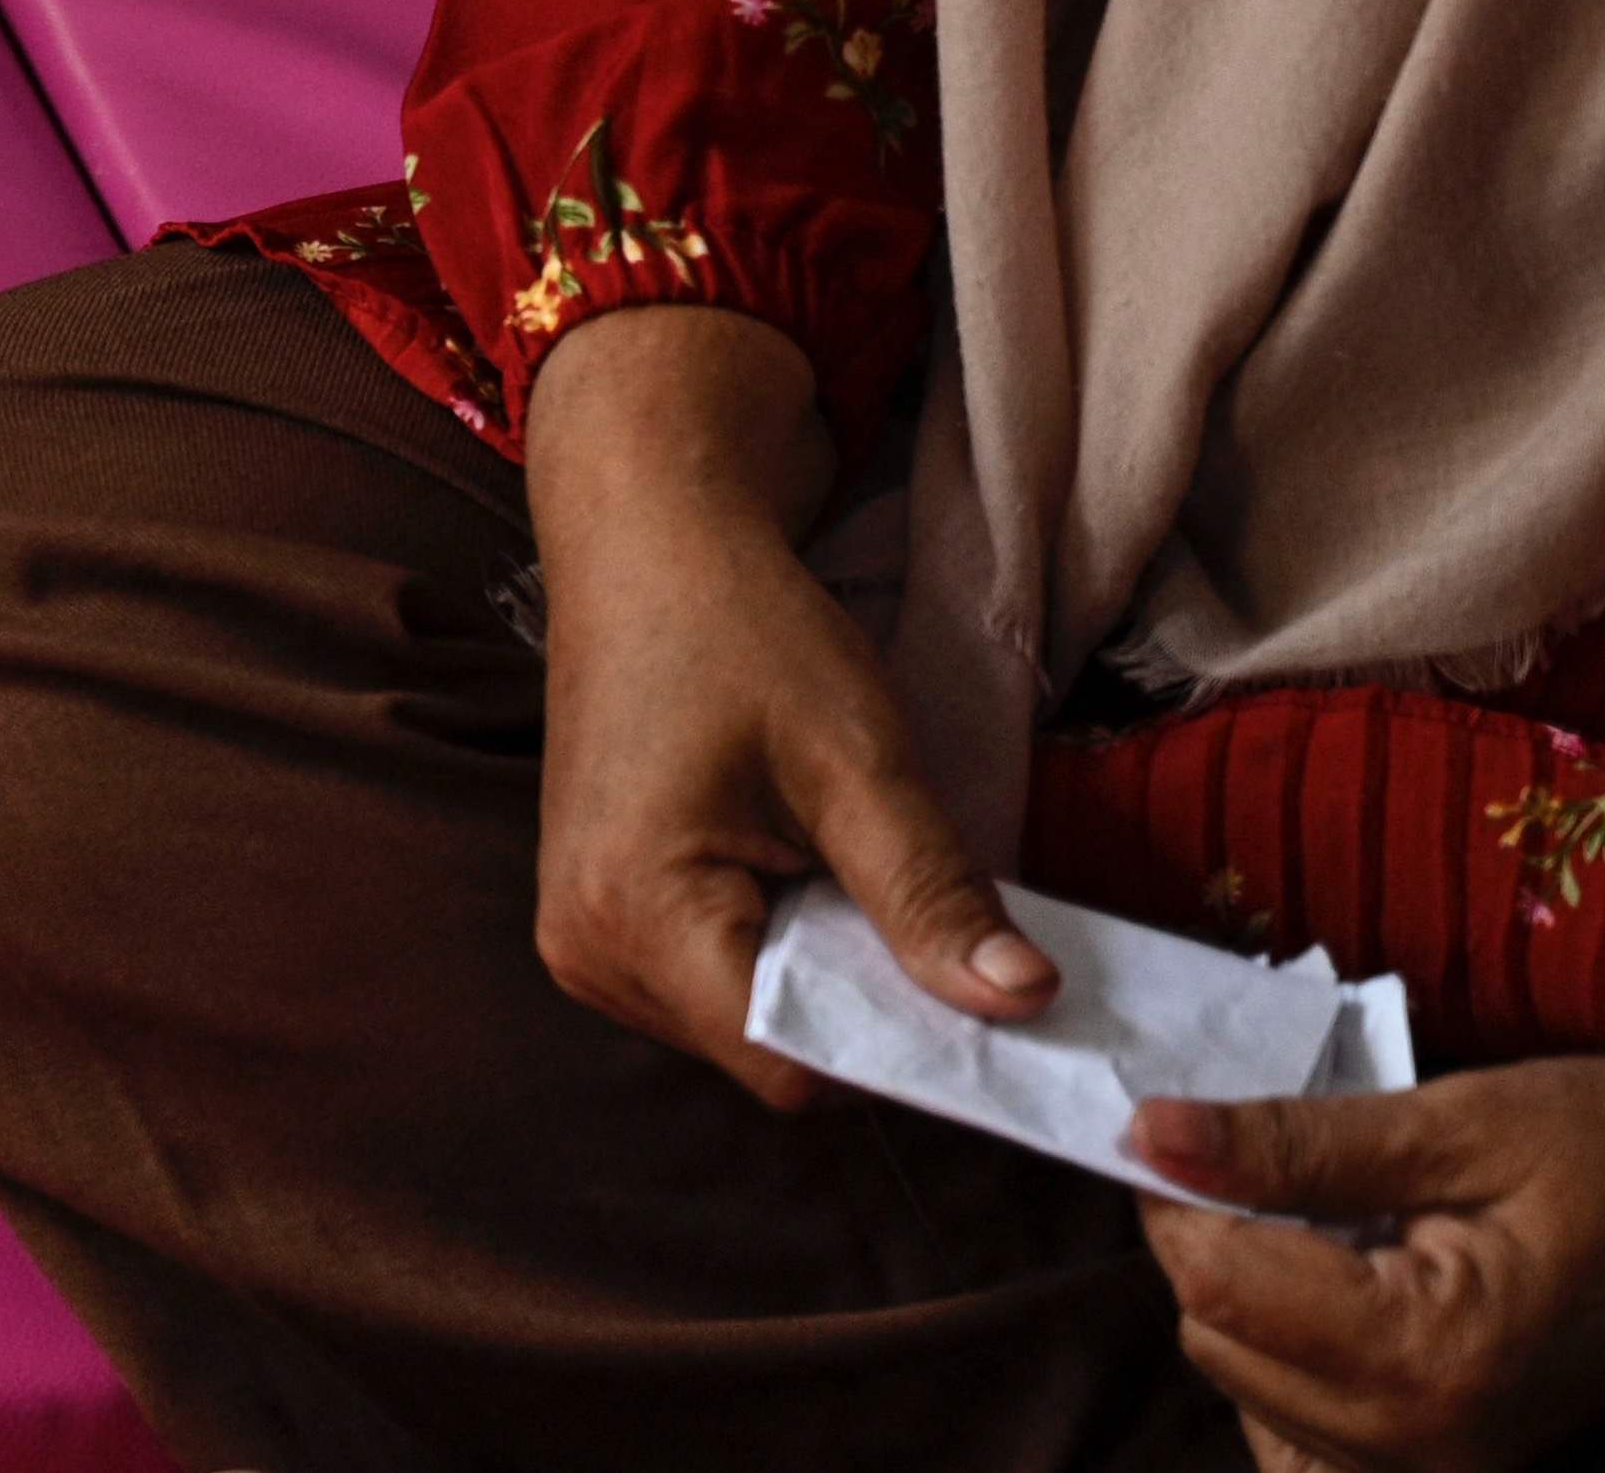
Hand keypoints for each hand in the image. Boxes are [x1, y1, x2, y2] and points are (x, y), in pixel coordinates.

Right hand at [525, 304, 1055, 1104]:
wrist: (644, 542)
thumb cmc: (741, 627)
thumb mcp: (856, 756)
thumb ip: (931, 891)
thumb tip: (1025, 1004)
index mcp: (634, 914)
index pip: (795, 1061)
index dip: (898, 1037)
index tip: (975, 982)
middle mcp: (585, 950)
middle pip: (769, 1052)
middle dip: (858, 996)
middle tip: (905, 892)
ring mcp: (578, 939)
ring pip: (743, 1025)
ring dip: (816, 970)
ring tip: (834, 861)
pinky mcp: (591, 917)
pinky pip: (707, 985)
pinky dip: (774, 948)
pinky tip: (791, 866)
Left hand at [1130, 1058, 1604, 1470]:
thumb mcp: (1460, 1123)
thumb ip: (1294, 1144)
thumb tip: (1146, 1131)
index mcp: (1432, 1360)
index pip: (1215, 1283)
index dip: (1178, 1190)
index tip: (1184, 1116)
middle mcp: (1428, 1449)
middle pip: (1219, 1341)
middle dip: (1210, 1241)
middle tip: (1262, 1155)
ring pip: (1252, 1386)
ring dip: (1252, 1295)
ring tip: (1323, 1212)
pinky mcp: (1457, 1470)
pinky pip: (1310, 1424)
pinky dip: (1295, 1350)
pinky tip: (1341, 1279)